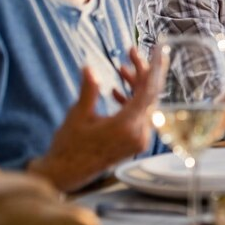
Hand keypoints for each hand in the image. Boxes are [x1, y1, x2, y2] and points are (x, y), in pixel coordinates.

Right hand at [31, 47, 163, 192]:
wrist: (66, 174)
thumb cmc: (69, 147)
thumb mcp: (78, 115)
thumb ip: (89, 90)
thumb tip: (89, 67)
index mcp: (127, 126)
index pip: (148, 91)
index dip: (153, 68)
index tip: (158, 50)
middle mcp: (139, 133)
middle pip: (149, 96)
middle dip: (141, 72)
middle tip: (131, 53)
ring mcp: (139, 139)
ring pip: (145, 105)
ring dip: (135, 86)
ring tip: (121, 69)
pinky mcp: (135, 142)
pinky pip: (140, 116)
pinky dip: (132, 102)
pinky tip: (116, 92)